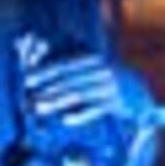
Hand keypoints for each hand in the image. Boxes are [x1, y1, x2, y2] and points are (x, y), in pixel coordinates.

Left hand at [25, 53, 146, 134]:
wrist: (137, 89)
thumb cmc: (103, 76)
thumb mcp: (88, 65)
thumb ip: (66, 60)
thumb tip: (38, 46)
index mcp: (92, 59)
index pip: (64, 65)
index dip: (44, 72)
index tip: (27, 80)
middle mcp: (101, 71)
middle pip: (69, 81)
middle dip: (47, 90)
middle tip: (28, 99)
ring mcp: (109, 87)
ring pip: (79, 95)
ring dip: (57, 102)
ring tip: (39, 108)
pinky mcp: (116, 103)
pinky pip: (95, 110)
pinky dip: (81, 115)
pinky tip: (65, 120)